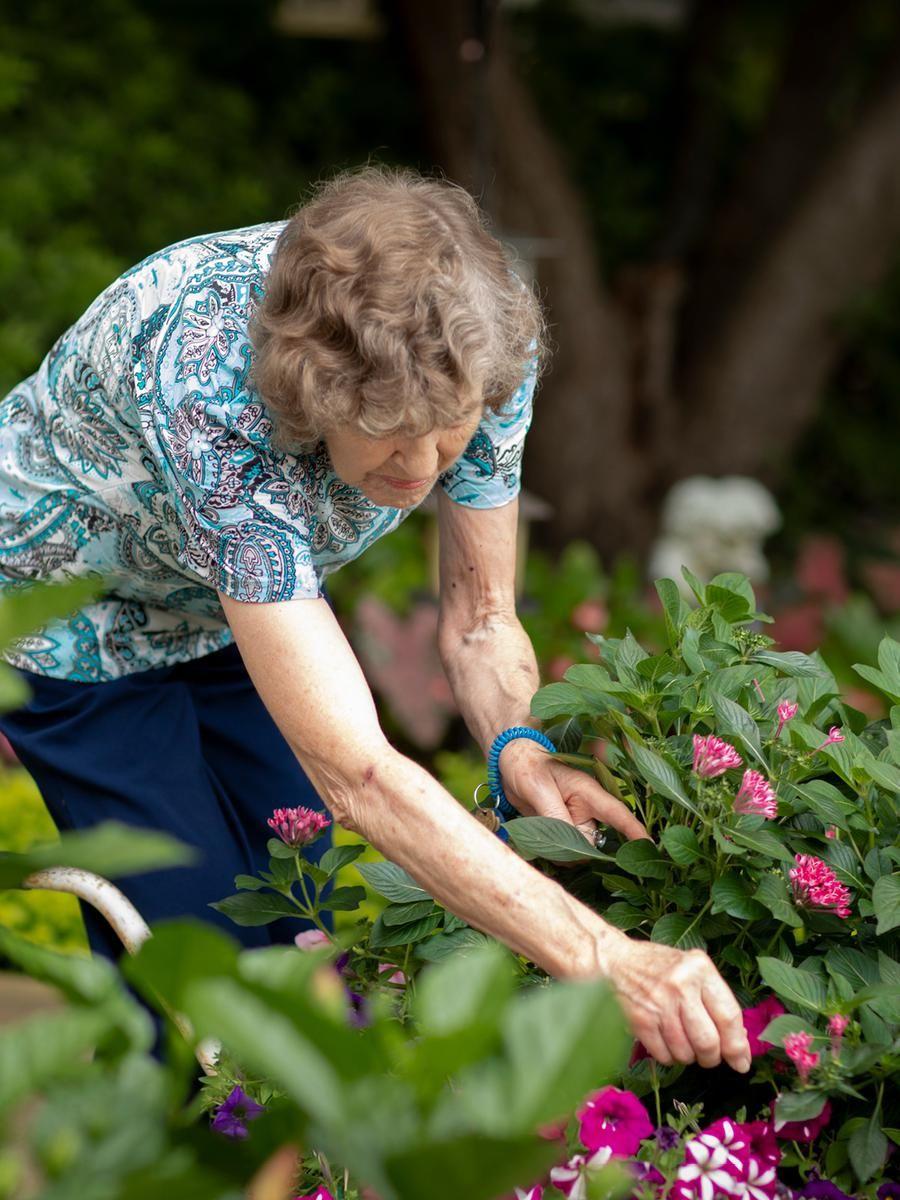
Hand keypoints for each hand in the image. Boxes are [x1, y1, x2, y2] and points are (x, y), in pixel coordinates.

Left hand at [499, 739, 647, 844]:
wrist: (510, 763)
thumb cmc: (527, 766)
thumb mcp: (539, 788)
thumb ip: (555, 816)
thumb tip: (571, 844)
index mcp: (588, 792)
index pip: (618, 814)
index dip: (635, 831)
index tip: (651, 846)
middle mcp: (586, 809)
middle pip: (594, 842)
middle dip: (576, 850)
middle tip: (549, 840)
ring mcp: (575, 821)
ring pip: (577, 850)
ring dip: (559, 851)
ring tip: (537, 831)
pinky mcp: (563, 830)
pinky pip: (563, 850)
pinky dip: (552, 850)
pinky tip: (537, 839)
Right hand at [603, 937, 750, 1072]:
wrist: (614, 961)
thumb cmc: (659, 968)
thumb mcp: (692, 970)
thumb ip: (715, 999)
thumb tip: (739, 1040)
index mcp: (700, 969)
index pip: (729, 1016)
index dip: (738, 1045)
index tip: (741, 1062)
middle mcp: (681, 985)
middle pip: (709, 1041)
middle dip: (712, 1057)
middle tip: (709, 1055)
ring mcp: (659, 1003)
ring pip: (686, 1053)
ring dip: (688, 1057)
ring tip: (683, 1042)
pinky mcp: (640, 1020)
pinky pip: (664, 1056)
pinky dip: (668, 1057)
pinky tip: (665, 1041)